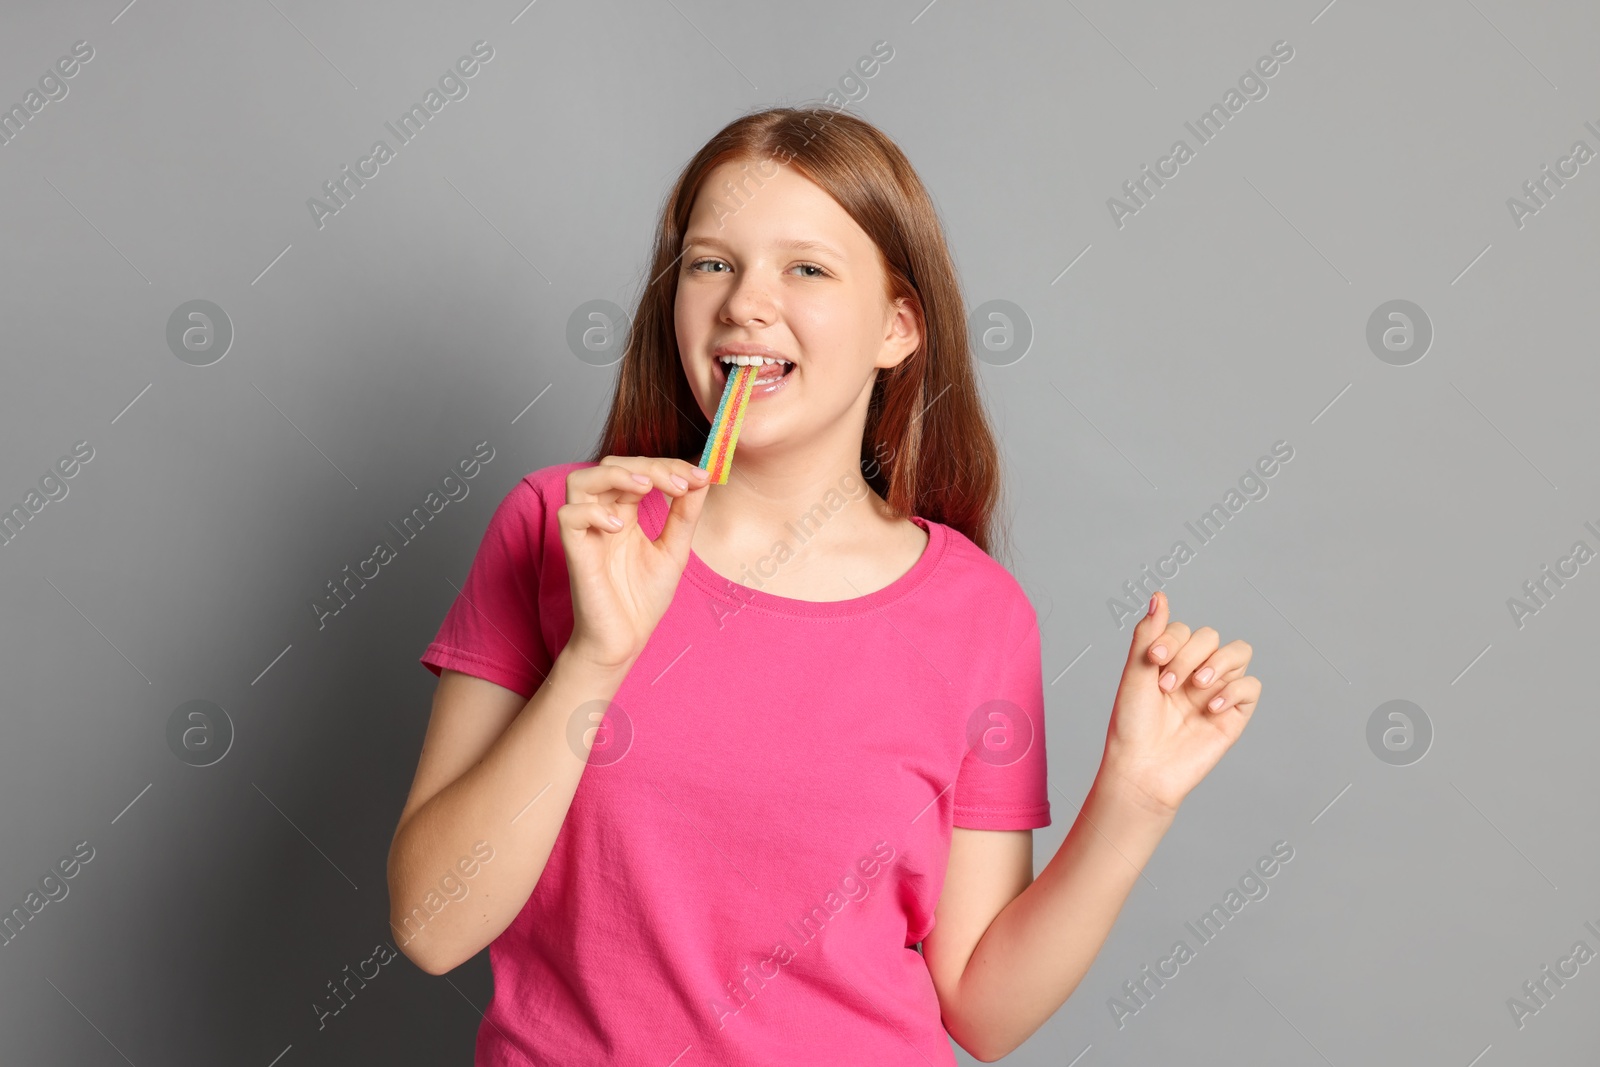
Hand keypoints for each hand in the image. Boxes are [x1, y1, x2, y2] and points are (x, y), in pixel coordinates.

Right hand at [557, 456, 711, 669]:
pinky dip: (593, 512)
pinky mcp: (575, 553)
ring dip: (615, 475)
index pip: (638, 471)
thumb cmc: (642, 600)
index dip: (668, 466)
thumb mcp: (674, 550)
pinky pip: (568, 516)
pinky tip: (619, 526)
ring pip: (579, 481)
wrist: (625, 641)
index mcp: (623, 513)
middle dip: (648, 466)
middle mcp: (602, 517)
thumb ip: (685, 514)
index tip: (701, 475)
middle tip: (681, 483)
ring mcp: (586, 533)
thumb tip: (704, 477)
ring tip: (645, 487)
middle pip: (610, 465)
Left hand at [1099, 590, 1261, 818]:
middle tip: (1167, 685)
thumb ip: (1150, 633)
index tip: (1154, 659)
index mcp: (1170, 660)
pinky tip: (1210, 705)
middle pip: (1210, 637)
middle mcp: (1195, 671)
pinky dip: (1234, 689)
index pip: (1185, 629)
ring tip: (1196, 687)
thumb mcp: (1135, 674)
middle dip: (1189, 655)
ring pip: (1239, 652)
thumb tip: (1159, 595)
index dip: (1173, 638)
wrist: (1142, 769)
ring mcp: (1216, 691)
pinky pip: (1251, 686)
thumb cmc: (1132, 725)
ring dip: (1218, 663)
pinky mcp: (1233, 714)